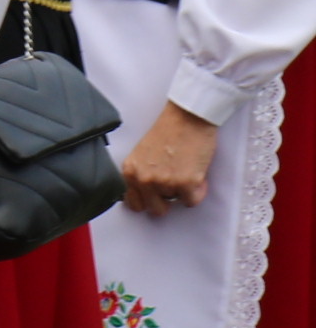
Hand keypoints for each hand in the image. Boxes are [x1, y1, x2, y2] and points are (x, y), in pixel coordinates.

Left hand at [122, 102, 218, 216]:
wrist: (188, 118)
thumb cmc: (168, 131)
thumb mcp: (143, 154)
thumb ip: (141, 173)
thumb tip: (146, 195)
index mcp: (130, 171)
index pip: (133, 203)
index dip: (147, 200)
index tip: (156, 196)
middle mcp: (144, 179)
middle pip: (155, 209)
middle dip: (166, 200)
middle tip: (175, 184)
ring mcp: (164, 183)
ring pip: (175, 203)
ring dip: (183, 192)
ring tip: (186, 171)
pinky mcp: (186, 184)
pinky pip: (192, 201)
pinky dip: (197, 191)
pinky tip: (196, 174)